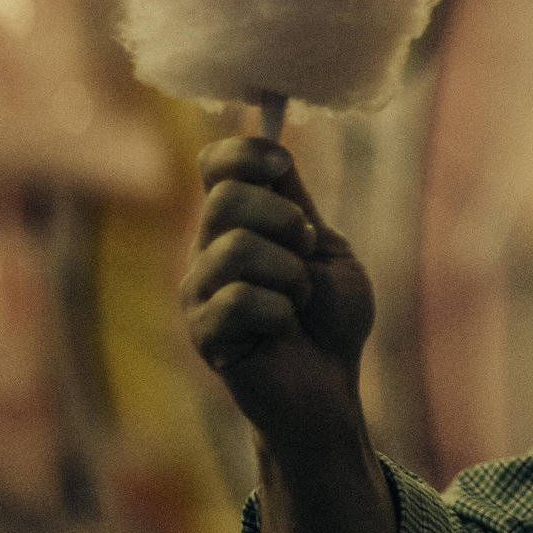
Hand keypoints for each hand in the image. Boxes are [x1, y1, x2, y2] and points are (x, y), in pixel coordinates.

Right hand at [182, 138, 376, 454]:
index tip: (282, 168)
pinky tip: (282, 330)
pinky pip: (239, 300)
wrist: (332, 385)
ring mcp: (200, 291)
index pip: (216, 165)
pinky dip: (280, 311)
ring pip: (236, 247)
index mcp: (238, 223)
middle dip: (286, 221)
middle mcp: (208, 250)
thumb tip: (274, 147)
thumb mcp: (325, 249)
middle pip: (226, 198)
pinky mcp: (203, 333)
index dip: (245, 153)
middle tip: (305, 254)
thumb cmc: (331, 319)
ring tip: (298, 300)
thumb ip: (295, 204)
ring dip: (290, 274)